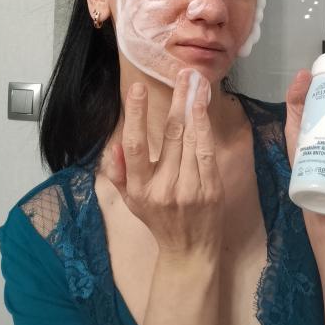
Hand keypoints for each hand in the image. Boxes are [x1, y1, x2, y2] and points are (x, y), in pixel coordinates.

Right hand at [105, 68, 225, 257]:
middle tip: (181, 74)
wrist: (189, 251)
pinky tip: (203, 107)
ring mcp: (189, 189)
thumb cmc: (157, 220)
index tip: (138, 89)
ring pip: (190, 139)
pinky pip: (206, 151)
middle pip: (169, 135)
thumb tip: (114, 144)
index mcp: (138, 189)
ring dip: (193, 106)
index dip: (135, 115)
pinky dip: (204, 126)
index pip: (134, 146)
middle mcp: (163, 188)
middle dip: (176, 100)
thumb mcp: (129, 200)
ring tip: (195, 82)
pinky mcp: (210, 189)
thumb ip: (118, 172)